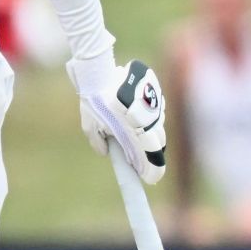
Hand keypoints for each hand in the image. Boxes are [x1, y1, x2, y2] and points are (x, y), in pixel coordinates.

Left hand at [72, 58, 167, 183]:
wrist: (100, 71)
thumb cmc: (94, 101)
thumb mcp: (91, 127)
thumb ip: (99, 143)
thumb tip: (106, 151)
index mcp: (136, 135)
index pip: (153, 160)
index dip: (153, 171)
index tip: (150, 178)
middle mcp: (150, 123)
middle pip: (159, 144)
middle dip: (152, 152)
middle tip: (141, 156)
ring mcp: (155, 107)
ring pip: (159, 125)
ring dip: (150, 132)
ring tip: (135, 130)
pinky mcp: (156, 92)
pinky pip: (156, 110)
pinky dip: (149, 115)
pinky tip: (135, 111)